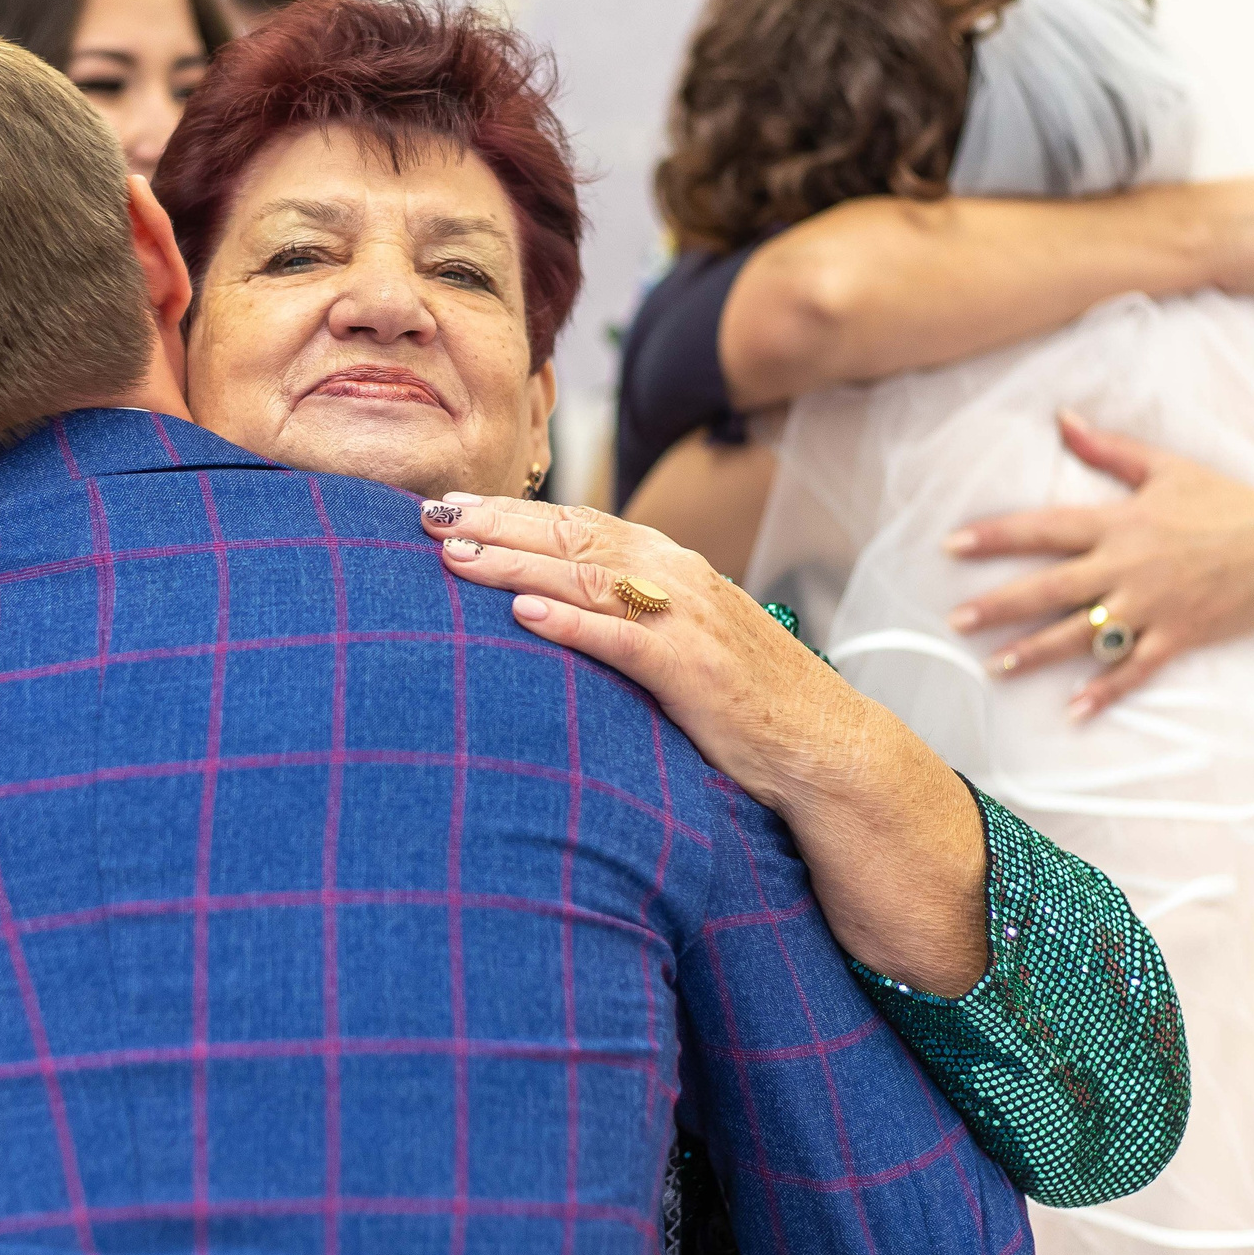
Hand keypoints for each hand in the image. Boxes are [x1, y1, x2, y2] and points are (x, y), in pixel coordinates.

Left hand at [419, 493, 987, 993]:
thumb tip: (551, 608)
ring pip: (586, 577)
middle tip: (428, 516)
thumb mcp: (681, 642)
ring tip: (453, 557)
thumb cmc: (744, 703)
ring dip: (514, 564)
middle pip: (571, 537)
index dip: (512, 512)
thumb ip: (627, 615)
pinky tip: (522, 617)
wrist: (825, 748)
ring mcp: (687, 620)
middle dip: (496, 523)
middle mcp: (678, 578)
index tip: (452, 507)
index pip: (579, 525)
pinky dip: (572, 623)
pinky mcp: (694, 670)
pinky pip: (623, 639)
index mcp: (672, 566)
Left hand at [947, 411, 1253, 718]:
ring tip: (992, 667)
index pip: (1044, 529)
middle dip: (999, 605)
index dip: (996, 536)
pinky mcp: (1178, 637)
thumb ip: (1108, 449)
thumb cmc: (1227, 501)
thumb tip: (1061, 419)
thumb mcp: (1166, 467)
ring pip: (1082, 634)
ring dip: (1034, 653)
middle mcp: (1128, 566)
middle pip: (1050, 588)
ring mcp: (1152, 606)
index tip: (951, 545)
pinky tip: (1074, 712)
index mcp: (1120, 523)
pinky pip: (1134, 669)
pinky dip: (1105, 692)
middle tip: (954, 620)